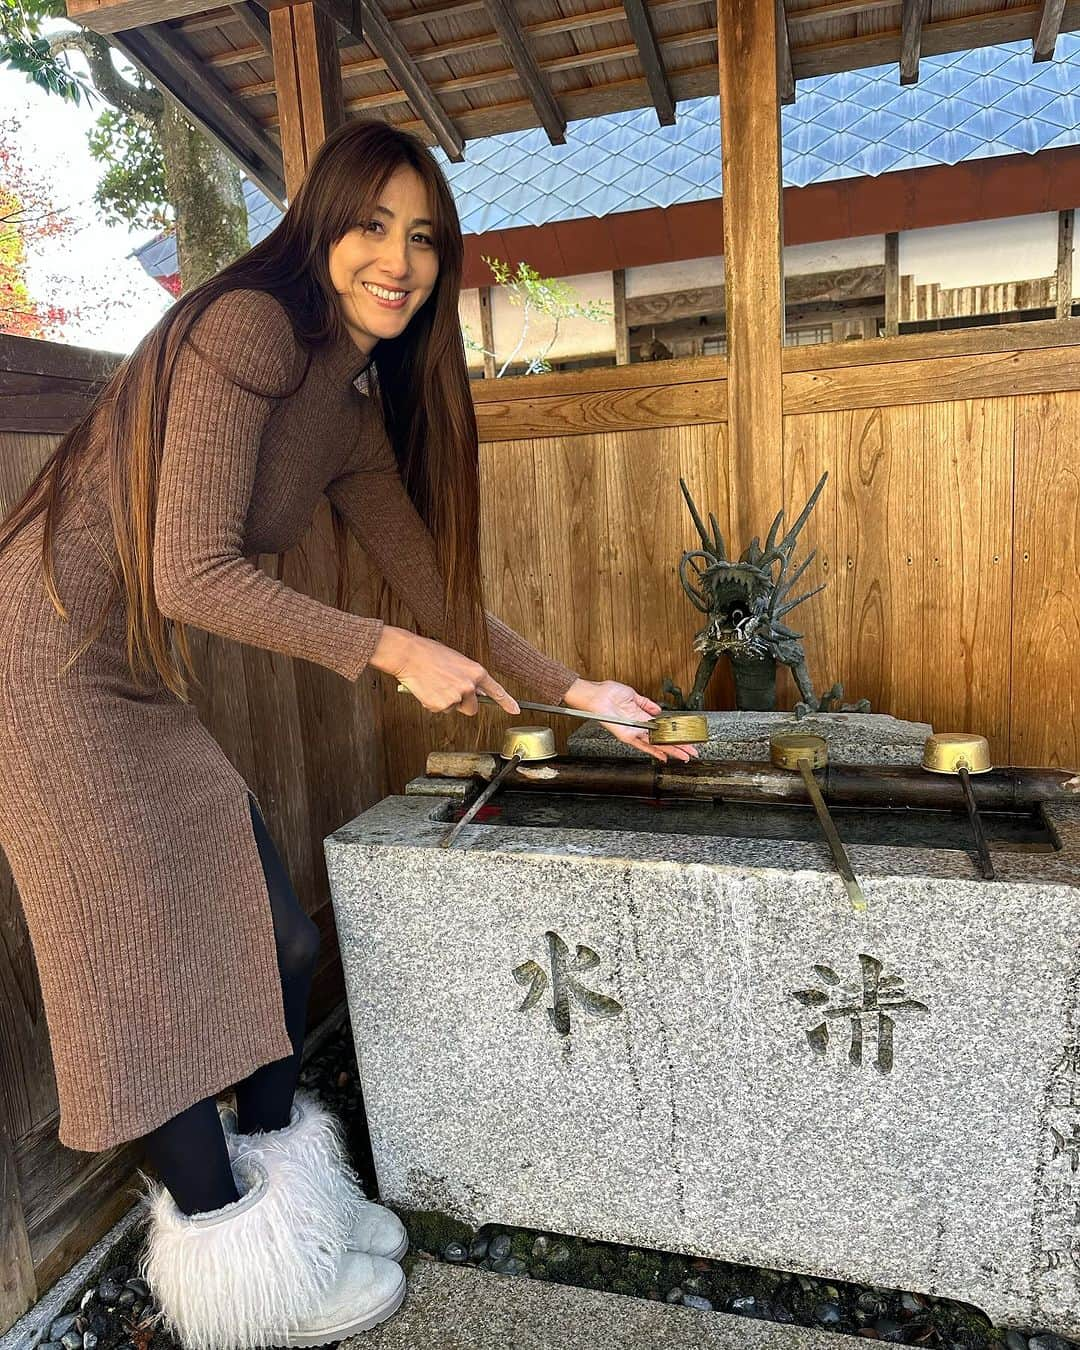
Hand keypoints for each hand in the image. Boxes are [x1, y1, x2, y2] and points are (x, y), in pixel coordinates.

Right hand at [372, 626, 519, 715]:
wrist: (409, 654)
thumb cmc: (429, 654)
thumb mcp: (457, 660)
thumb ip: (467, 676)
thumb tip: (473, 690)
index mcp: (476, 672)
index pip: (496, 691)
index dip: (507, 702)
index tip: (516, 710)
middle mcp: (469, 686)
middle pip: (473, 708)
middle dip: (463, 704)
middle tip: (448, 690)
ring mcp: (456, 697)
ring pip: (454, 709)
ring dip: (446, 702)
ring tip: (434, 684)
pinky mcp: (441, 705)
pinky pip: (440, 710)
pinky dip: (432, 703)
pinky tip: (427, 689)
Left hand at [562, 678, 699, 763]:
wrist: (596, 695)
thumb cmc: (608, 693)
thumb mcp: (633, 696)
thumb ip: (646, 703)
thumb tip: (658, 710)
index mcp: (641, 717)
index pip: (662, 729)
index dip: (674, 734)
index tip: (686, 738)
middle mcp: (639, 727)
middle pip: (662, 739)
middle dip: (678, 746)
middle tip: (691, 752)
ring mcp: (634, 732)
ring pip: (657, 744)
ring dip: (672, 750)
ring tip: (685, 756)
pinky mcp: (627, 735)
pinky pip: (642, 746)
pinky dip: (654, 751)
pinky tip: (664, 757)